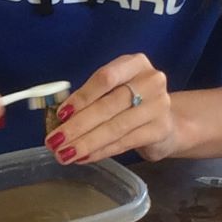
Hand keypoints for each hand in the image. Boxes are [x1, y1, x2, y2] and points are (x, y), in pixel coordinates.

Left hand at [53, 54, 180, 163]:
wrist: (167, 121)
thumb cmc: (132, 102)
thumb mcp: (115, 90)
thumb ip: (92, 98)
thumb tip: (60, 119)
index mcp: (136, 63)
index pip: (105, 78)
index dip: (81, 97)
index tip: (60, 114)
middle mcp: (151, 81)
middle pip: (108, 105)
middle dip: (77, 126)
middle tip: (54, 141)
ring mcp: (159, 106)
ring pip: (115, 127)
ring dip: (86, 143)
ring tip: (64, 153)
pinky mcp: (160, 130)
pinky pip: (124, 143)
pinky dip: (100, 151)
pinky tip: (83, 157)